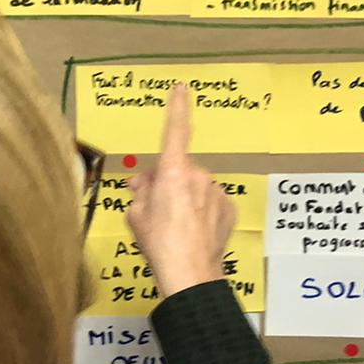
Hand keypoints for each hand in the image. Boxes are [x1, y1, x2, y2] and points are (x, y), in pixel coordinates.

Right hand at [127, 83, 235, 297]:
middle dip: (165, 180)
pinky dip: (201, 211)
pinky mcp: (229, 209)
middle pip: (178, 168)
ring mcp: (216, 192)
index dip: (177, 107)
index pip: (175, 131)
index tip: (181, 88)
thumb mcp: (135, 215)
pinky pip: (210, 202)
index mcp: (172, 172)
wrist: (189, 275)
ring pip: (195, 186)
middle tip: (152, 206)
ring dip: (184, 197)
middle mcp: (198, 176)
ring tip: (173, 225)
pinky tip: (192, 230)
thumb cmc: (158, 244)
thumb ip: (139, 192)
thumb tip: (143, 184)